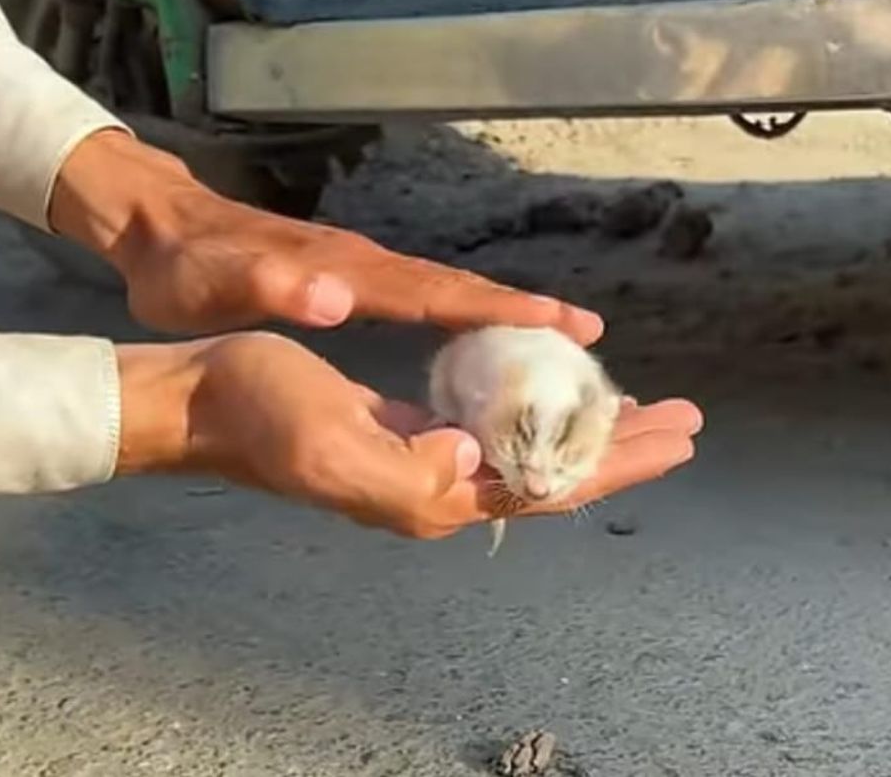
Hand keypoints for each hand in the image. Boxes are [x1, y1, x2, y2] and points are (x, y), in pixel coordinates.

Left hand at [49, 129, 601, 340]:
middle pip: (464, 291)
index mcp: (352, 275)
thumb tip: (338, 297)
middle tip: (593, 336)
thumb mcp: (214, 282)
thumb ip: (274, 286)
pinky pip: (431, 299)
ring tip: (563, 337)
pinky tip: (485, 334)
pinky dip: (470, 314)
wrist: (159, 226)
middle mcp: (372, 266)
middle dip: (530, 313)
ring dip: (508, 314)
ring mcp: (367, 269)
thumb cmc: (184, 267)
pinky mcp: (356, 278)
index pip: (442, 296)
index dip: (505, 312)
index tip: (567, 326)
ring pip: (452, 293)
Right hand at [116, 332, 700, 537]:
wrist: (201, 399)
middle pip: (557, 473)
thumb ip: (407, 472)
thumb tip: (476, 462)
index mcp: (434, 497)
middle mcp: (440, 488)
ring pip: (533, 450)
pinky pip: (498, 426)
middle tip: (690, 418)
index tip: (680, 433)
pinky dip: (542, 410)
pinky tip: (561, 393)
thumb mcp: (332, 445)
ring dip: (592, 430)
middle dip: (626, 447)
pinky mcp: (410, 431)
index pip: (551, 486)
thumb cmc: (261, 414)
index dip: (621, 461)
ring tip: (646, 409)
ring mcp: (427, 461)